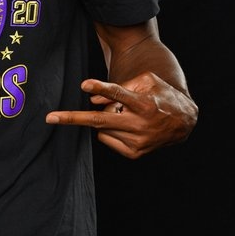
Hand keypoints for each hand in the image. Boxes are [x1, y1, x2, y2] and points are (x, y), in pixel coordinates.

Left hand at [45, 71, 197, 158]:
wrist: (183, 122)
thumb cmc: (161, 95)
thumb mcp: (146, 82)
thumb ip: (118, 87)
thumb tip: (91, 98)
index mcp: (144, 102)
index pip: (119, 93)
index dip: (101, 88)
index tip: (84, 84)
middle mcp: (140, 124)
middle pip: (100, 120)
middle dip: (74, 118)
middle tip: (51, 117)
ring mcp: (137, 141)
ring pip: (102, 128)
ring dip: (105, 118)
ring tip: (124, 114)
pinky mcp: (134, 153)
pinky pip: (106, 139)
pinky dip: (109, 131)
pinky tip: (124, 126)